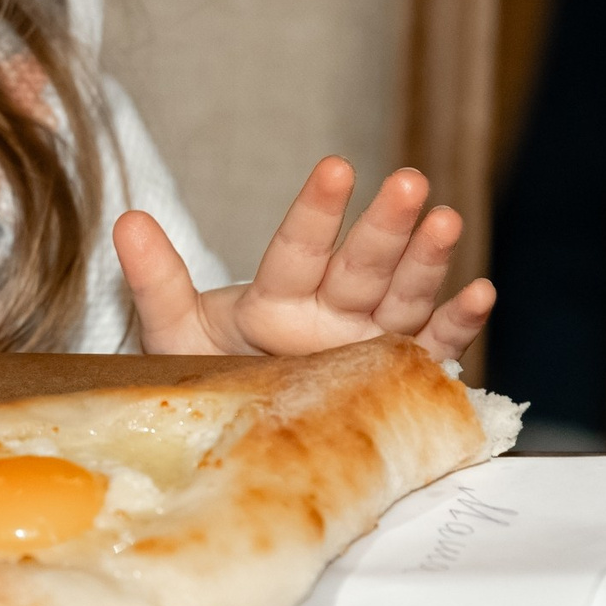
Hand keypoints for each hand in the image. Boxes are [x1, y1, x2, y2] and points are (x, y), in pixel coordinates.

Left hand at [114, 156, 494, 362]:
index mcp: (276, 298)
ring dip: (426, 260)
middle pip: (359, 265)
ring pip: (402, 294)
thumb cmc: (210, 379)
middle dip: (385, 226)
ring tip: (446, 219)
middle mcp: (328, 312)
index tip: (336, 169)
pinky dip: (457, 323)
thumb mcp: (174, 335)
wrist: (238, 436)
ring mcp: (367, 341)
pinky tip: (481, 293)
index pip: (297, 249)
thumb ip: (156, 282)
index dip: (317, 212)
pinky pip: (433, 348)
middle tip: (409, 182)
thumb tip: (125, 219)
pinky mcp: (397, 376)